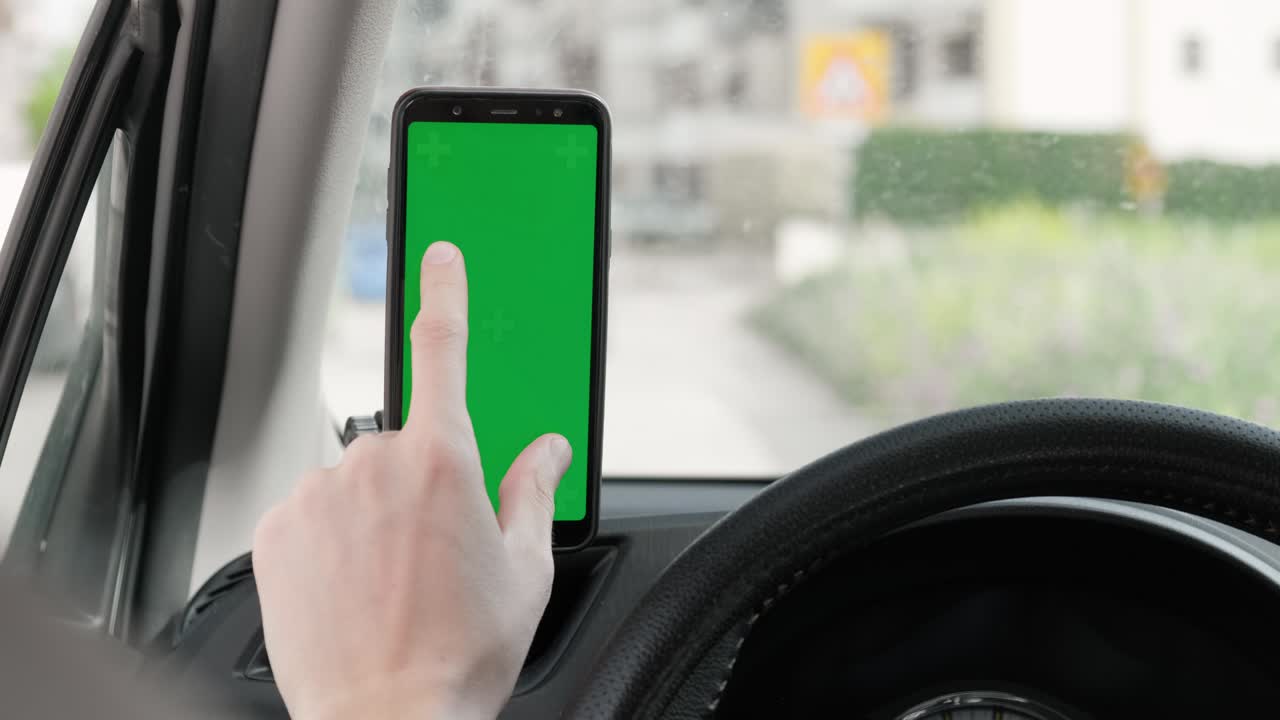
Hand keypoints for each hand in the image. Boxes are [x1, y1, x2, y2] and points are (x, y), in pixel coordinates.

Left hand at [253, 241, 569, 719]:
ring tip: (390, 583)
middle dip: (421, 482)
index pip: (444, 350)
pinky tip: (351, 588)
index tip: (439, 254)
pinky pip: (311, 511)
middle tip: (433, 551)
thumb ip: (535, 490)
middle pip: (404, 444)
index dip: (445, 293)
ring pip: (354, 481)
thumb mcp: (525, 569)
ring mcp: (319, 494)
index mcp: (445, 461)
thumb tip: (550, 451)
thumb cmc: (458, 656)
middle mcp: (375, 464)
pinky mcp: (276, 527)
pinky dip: (330, 539)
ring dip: (371, 515)